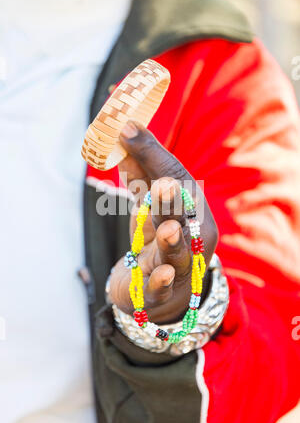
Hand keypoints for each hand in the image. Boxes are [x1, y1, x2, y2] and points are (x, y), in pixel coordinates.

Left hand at [109, 121, 217, 323]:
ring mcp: (177, 266)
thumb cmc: (156, 238)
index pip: (178, 180)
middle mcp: (191, 237)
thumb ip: (139, 172)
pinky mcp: (160, 291)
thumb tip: (125, 130)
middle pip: (181, 217)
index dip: (154, 158)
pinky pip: (163, 287)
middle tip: (163, 184)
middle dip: (171, 202)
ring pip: (178, 254)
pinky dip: (162, 281)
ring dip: (173, 241)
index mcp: (190, 210)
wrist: (161, 289)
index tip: (127, 130)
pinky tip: (160, 274)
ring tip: (168, 229)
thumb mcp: (147, 204)